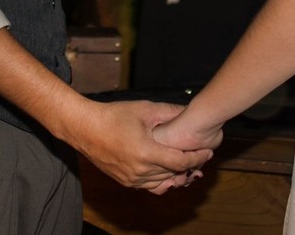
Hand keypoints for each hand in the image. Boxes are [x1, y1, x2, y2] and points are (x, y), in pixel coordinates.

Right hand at [76, 100, 212, 194]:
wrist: (86, 129)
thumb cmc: (114, 116)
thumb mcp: (144, 109)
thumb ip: (169, 112)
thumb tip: (189, 110)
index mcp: (146, 152)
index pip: (180, 162)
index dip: (197, 158)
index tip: (208, 152)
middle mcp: (140, 170)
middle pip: (174, 174)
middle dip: (190, 167)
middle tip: (202, 157)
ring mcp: (131, 178)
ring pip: (163, 183)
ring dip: (176, 175)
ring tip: (188, 165)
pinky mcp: (125, 181)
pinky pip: (149, 186)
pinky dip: (162, 180)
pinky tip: (169, 170)